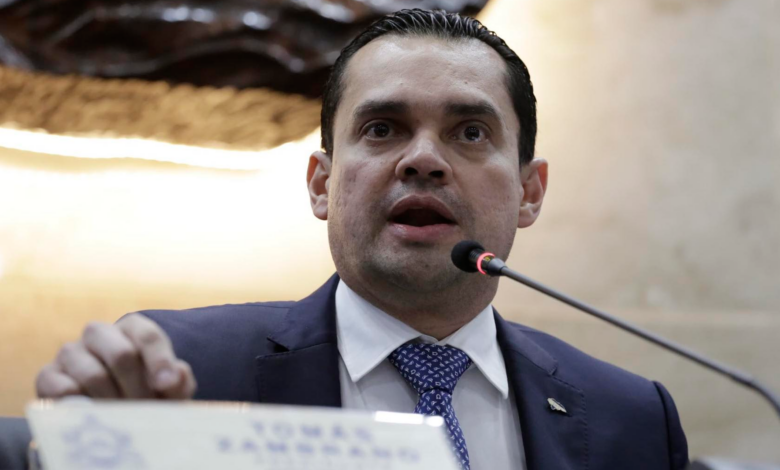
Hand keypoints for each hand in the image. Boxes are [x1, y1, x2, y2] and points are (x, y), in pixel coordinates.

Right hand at [36, 314, 196, 398]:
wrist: (105, 409)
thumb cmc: (143, 393)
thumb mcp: (167, 390)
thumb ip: (178, 382)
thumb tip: (178, 374)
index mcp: (131, 328)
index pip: (147, 335)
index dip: (160, 361)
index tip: (166, 385)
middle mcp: (98, 333)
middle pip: (121, 353)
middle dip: (137, 386)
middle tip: (144, 408)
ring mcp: (71, 352)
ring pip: (93, 375)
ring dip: (113, 402)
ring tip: (124, 417)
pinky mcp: (48, 375)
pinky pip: (64, 390)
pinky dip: (84, 406)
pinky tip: (96, 413)